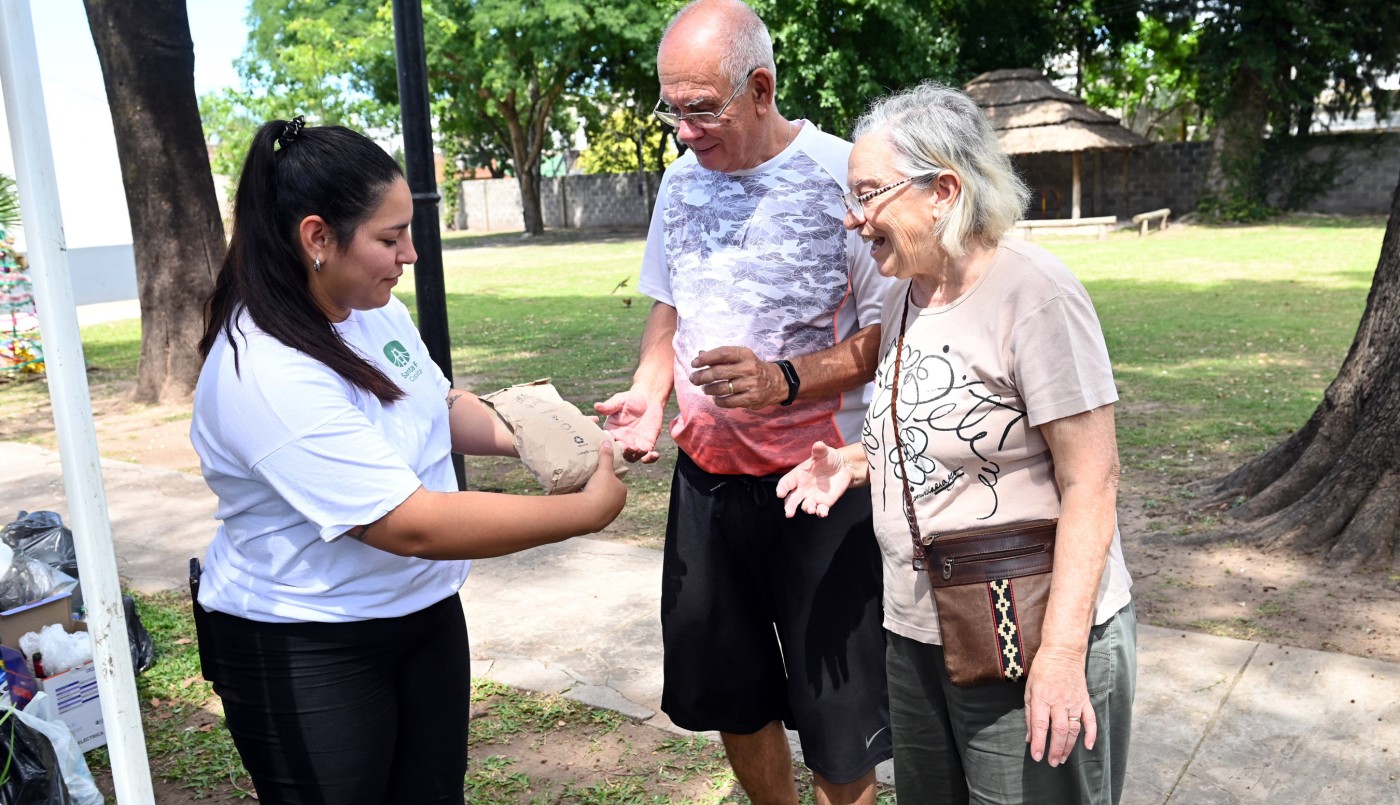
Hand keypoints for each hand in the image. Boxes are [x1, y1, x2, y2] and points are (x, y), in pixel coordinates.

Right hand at [578, 440, 626, 531]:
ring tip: (584, 495)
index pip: (616, 482)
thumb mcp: (603, 470)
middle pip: (610, 494)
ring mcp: (611, 515)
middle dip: (601, 490)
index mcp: (622, 491)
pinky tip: (582, 506)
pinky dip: (590, 510)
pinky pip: (595, 513)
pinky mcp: (602, 523)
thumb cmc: (599, 489)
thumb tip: (607, 441)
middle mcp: (620, 504)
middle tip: (588, 485)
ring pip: (603, 504)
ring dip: (596, 501)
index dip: (607, 479)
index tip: (597, 477)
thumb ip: (605, 456)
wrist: (590, 513)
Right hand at [594, 390, 663, 462]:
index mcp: (611, 432)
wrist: (648, 400)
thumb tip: (596, 406)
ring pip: (632, 457)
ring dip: (635, 455)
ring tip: (640, 449)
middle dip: (621, 451)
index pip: (606, 441)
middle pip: (618, 452)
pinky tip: (654, 454)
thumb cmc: (630, 399)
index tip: (611, 438)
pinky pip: (647, 457)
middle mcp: (620, 441)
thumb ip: (609, 406)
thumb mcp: (619, 401)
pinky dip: (650, 459)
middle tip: (625, 446)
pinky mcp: (646, 446)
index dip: (607, 443)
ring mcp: (633, 445)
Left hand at [688, 346, 785, 409]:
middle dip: (702, 376)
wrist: (777, 382)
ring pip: (721, 388)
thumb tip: (699, 356)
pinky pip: (728, 401)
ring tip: (705, 388)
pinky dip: (718, 400)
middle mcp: (748, 368)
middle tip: (694, 379)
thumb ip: (721, 357)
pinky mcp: (751, 398)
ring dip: (708, 389)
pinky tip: (716, 398)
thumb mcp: (740, 357)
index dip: (705, 358)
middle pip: (718, 372)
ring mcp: (750, 384)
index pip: (722, 353)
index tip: (694, 363)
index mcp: (745, 354)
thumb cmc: (752, 368)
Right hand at [775, 441, 851, 517]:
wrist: (844, 467)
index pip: (786, 483)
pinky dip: (821, 513)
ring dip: (807, 508)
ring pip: (806, 506)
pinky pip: (820, 510)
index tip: (780, 494)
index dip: (782, 489)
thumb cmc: (829, 458)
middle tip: (789, 513)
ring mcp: (813, 497)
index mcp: (798, 476)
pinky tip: (822, 512)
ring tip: (810, 508)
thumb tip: (818, 444)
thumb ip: (820, 450)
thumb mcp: (824, 452)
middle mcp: (803, 488)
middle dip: (789, 507)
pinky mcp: (824, 502)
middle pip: (791, 500)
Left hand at [1024, 647, 1096, 766]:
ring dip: (1068, 746)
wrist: (1063, 652)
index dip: (1038, 743)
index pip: (1040, 725)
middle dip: (1055, 749)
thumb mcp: (1029, 689)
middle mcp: (1059, 701)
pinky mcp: (1085, 700)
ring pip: (1074, 729)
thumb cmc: (1042, 670)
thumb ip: (1029, 714)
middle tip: (1052, 762)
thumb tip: (1029, 737)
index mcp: (1042, 697)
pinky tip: (1088, 746)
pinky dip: (1091, 733)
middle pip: (1059, 730)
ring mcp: (1074, 701)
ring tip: (1062, 758)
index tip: (1037, 757)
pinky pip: (1091, 719)